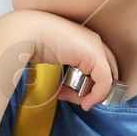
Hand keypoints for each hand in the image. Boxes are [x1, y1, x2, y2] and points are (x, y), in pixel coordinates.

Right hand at [0, 9, 120, 109]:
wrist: (28, 32)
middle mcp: (94, 40)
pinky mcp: (95, 55)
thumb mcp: (55, 60)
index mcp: (84, 38)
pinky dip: (97, 95)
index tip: (80, 96)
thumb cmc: (35, 43)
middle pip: (108, 71)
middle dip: (98, 90)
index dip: (95, 83)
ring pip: (107, 77)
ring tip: (74, 99)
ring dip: (93, 94)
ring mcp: (96, 46)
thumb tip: (72, 93)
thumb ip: (67, 74)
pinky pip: (104, 81)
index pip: (100, 64)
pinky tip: (85, 103)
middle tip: (85, 102)